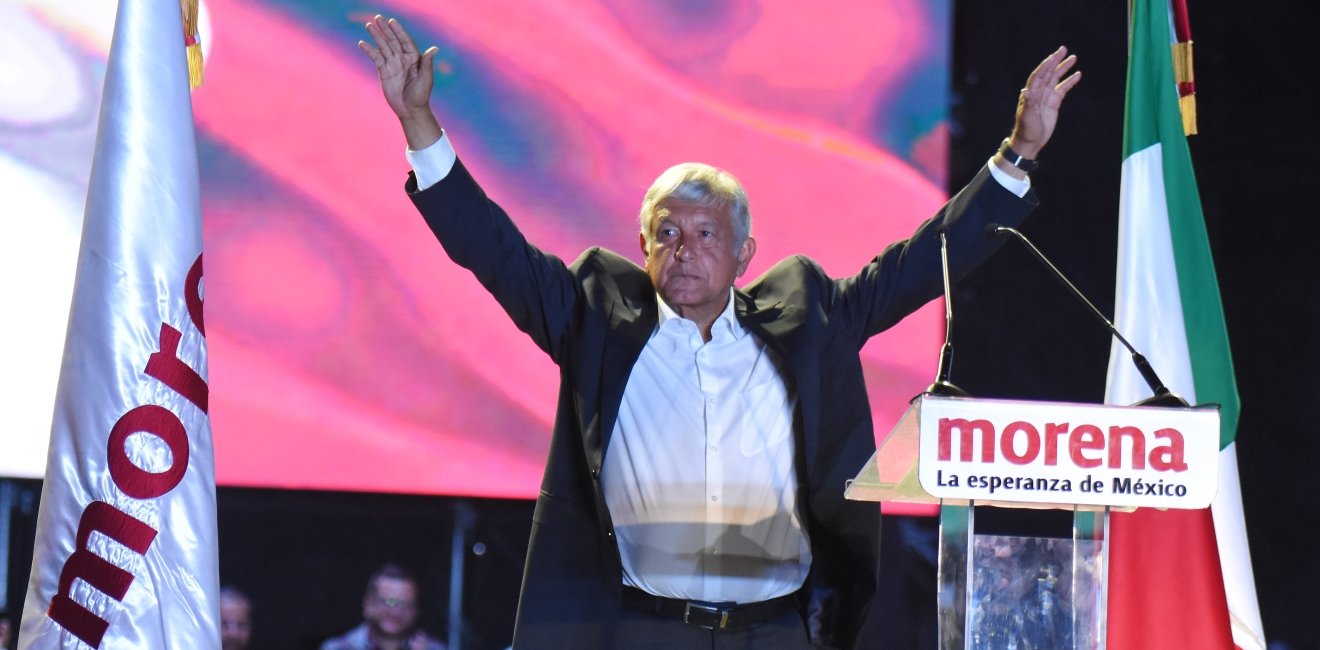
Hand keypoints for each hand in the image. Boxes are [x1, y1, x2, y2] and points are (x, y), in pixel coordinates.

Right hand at [359, 15, 442, 148]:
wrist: (410, 110)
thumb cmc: (421, 95)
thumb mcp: (426, 79)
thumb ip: (427, 63)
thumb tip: (435, 48)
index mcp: (414, 59)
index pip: (405, 41)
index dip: (399, 31)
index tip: (392, 22)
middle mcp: (403, 59)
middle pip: (393, 41)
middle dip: (385, 30)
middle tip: (378, 18)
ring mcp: (392, 64)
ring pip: (383, 47)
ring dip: (376, 36)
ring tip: (369, 25)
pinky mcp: (384, 71)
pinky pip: (376, 58)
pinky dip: (369, 51)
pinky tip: (362, 43)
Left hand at [1007, 46, 1081, 159]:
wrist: (1030, 142)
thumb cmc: (1027, 130)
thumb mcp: (1027, 117)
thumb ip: (1028, 103)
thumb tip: (1026, 90)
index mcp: (1031, 93)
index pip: (1039, 75)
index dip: (1046, 65)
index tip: (1054, 55)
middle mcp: (1038, 92)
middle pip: (1048, 73)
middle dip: (1055, 61)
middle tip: (1064, 49)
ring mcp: (1046, 97)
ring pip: (1056, 79)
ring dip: (1063, 68)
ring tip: (1073, 58)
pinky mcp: (1053, 103)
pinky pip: (1062, 89)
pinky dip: (1069, 82)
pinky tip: (1077, 75)